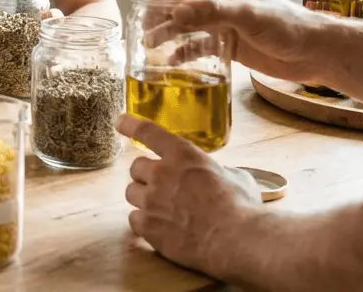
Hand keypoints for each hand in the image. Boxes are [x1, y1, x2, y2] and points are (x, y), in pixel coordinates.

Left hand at [116, 114, 261, 277]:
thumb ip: (217, 171)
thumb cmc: (243, 207)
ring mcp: (152, 201)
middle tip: (162, 188)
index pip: (148, 132)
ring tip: (164, 210)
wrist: (239, 240)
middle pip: (136, 168)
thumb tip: (219, 175)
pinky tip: (161, 229)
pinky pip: (134, 220)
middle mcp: (161, 173)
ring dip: (144, 199)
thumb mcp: (235, 176)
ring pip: (132, 193)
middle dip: (147, 176)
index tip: (120, 121)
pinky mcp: (149, 227)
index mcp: (182, 154)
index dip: (131, 125)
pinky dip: (145, 224)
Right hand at [146, 0, 329, 83]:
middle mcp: (224, 0)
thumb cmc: (288, 25)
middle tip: (141, 20)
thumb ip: (213, 12)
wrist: (314, 54)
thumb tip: (177, 12)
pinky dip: (185, 52)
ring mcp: (226, 23)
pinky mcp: (230, 45)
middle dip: (162, 9)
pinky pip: (201, 47)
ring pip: (189, 25)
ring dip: (169, 32)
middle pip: (184, 0)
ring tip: (149, 42)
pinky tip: (171, 61)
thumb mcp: (249, 14)